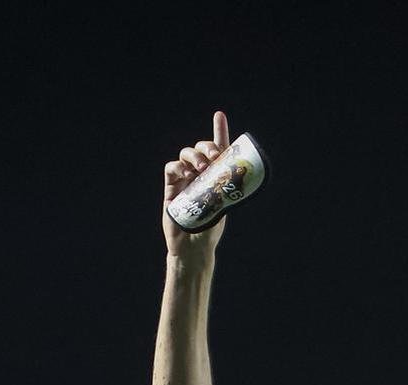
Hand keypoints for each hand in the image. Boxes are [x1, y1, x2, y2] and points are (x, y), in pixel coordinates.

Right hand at [163, 110, 230, 258]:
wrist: (193, 246)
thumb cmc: (210, 227)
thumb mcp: (223, 205)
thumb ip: (226, 187)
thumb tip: (236, 171)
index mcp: (215, 176)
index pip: (219, 149)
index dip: (219, 131)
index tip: (219, 115)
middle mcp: (200, 174)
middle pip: (201, 148)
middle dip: (207, 146)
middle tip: (214, 157)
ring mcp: (184, 179)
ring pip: (186, 154)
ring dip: (194, 155)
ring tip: (201, 168)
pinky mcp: (171, 187)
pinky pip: (171, 168)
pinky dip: (178, 167)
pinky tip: (186, 174)